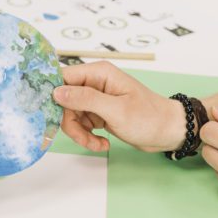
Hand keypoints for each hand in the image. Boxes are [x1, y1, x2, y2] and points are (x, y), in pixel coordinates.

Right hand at [52, 61, 186, 152]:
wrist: (167, 132)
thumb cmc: (149, 118)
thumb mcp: (115, 110)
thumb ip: (85, 99)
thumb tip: (56, 92)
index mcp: (98, 74)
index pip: (63, 78)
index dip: (53, 95)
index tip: (50, 115)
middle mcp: (94, 83)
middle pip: (63, 101)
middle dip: (70, 123)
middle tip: (84, 137)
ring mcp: (95, 99)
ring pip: (70, 116)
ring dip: (80, 134)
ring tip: (97, 144)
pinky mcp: (98, 113)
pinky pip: (81, 125)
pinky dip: (87, 137)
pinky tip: (101, 143)